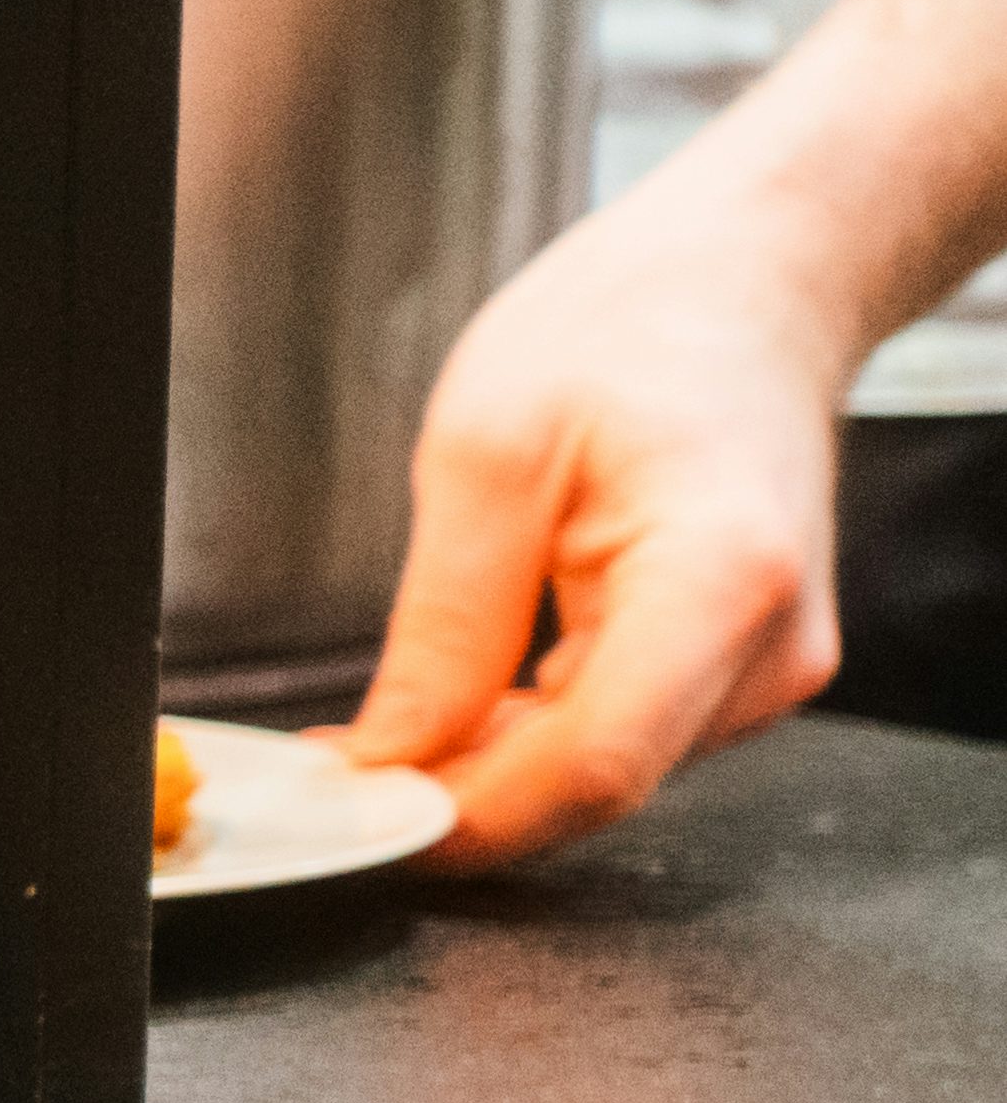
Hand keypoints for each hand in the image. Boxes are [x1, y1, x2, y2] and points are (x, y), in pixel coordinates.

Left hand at [342, 177, 862, 866]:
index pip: (590, 768)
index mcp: (721, 578)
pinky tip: (463, 701)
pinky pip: (621, 734)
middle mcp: (770, 644)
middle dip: (456, 797)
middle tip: (330, 775)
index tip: (354, 818)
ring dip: (487, 768)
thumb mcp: (486, 452)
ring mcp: (769, 664)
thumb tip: (390, 754)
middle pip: (595, 785)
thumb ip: (446, 625)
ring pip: (602, 772)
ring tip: (381, 731)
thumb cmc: (632, 330)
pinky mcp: (744, 666)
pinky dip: (531, 735)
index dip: (462, 815)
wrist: (749, 284)